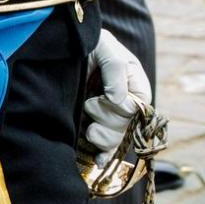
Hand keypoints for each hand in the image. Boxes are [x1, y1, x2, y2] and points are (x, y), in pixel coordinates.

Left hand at [83, 29, 151, 158]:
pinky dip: (104, 155)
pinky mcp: (96, 126)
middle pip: (127, 126)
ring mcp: (111, 116)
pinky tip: (99, 161)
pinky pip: (106, 148)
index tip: (103, 96)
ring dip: (102, 137)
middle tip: (89, 104)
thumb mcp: (104, 46)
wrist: (65, 49)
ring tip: (89, 129)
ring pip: (117, 139)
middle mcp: (126, 103)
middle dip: (107, 119)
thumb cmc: (89, 43)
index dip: (122, 107)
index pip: (139, 106)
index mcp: (135, 84)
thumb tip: (118, 100)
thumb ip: (115, 68)